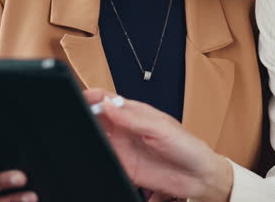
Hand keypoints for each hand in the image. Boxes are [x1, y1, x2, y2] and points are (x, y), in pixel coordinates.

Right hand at [84, 89, 233, 201]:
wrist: (198, 176)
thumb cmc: (187, 146)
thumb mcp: (161, 127)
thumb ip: (133, 117)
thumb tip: (107, 104)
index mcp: (135, 112)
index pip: (107, 99)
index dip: (92, 97)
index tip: (81, 98)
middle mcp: (125, 128)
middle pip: (96, 118)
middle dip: (84, 115)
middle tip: (76, 118)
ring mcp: (122, 148)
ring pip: (96, 138)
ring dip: (87, 136)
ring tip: (83, 135)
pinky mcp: (123, 167)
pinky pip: (103, 161)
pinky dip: (94, 158)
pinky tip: (93, 155)